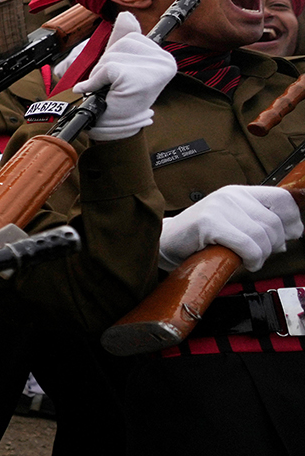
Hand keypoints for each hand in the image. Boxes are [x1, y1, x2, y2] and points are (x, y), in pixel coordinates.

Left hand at [75, 12, 174, 140]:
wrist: (114, 123)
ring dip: (101, 73)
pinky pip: (108, 68)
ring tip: (110, 88)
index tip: (121, 74)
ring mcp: (155, 70)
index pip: (131, 37)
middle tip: (113, 83)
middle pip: (121, 43)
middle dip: (107, 63)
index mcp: (163, 57)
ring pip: (113, 55)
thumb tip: (126, 15)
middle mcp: (165, 61)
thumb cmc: (117, 94)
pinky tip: (102, 91)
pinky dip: (97, 80)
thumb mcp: (120, 62)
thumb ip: (123, 39)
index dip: (116, 55)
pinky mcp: (139, 79)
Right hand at [159, 184, 303, 270]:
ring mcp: (218, 207)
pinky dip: (251, 259)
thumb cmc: (198, 238)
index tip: (291, 236)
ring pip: (262, 236)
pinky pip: (247, 245)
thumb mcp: (232, 224)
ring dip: (261, 255)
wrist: (164, 242)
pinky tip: (242, 262)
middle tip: (261, 255)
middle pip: (273, 223)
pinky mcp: (209, 223)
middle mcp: (230, 196)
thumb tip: (290, 235)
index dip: (292, 220)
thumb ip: (258, 224)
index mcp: (238, 193)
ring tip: (249, 260)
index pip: (281, 199)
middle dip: (273, 245)